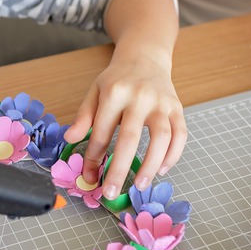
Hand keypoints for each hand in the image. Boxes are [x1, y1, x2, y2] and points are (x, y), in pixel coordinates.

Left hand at [64, 46, 185, 200]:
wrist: (145, 57)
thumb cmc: (117, 79)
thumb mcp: (94, 92)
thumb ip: (83, 116)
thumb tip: (70, 139)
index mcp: (114, 93)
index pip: (100, 131)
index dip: (93, 157)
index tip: (90, 177)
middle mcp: (139, 97)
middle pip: (129, 138)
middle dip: (119, 169)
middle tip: (111, 192)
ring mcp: (161, 102)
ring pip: (161, 138)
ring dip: (151, 164)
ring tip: (139, 185)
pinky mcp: (177, 108)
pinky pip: (180, 135)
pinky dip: (173, 155)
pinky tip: (161, 169)